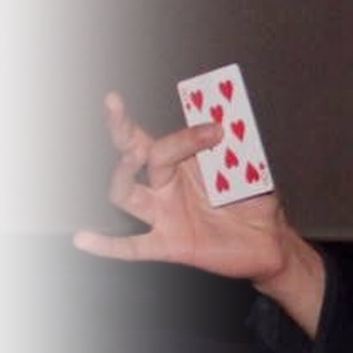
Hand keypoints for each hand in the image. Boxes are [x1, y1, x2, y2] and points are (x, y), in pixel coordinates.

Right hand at [72, 91, 294, 283]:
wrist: (270, 242)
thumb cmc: (255, 200)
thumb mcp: (252, 171)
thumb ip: (240, 151)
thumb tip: (231, 124)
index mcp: (183, 162)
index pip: (165, 138)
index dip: (184, 133)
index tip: (217, 127)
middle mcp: (165, 185)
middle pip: (134, 154)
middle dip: (122, 128)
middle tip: (114, 104)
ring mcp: (164, 215)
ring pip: (126, 194)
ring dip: (123, 173)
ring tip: (132, 155)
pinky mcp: (168, 246)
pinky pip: (130, 248)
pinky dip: (106, 246)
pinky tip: (81, 240)